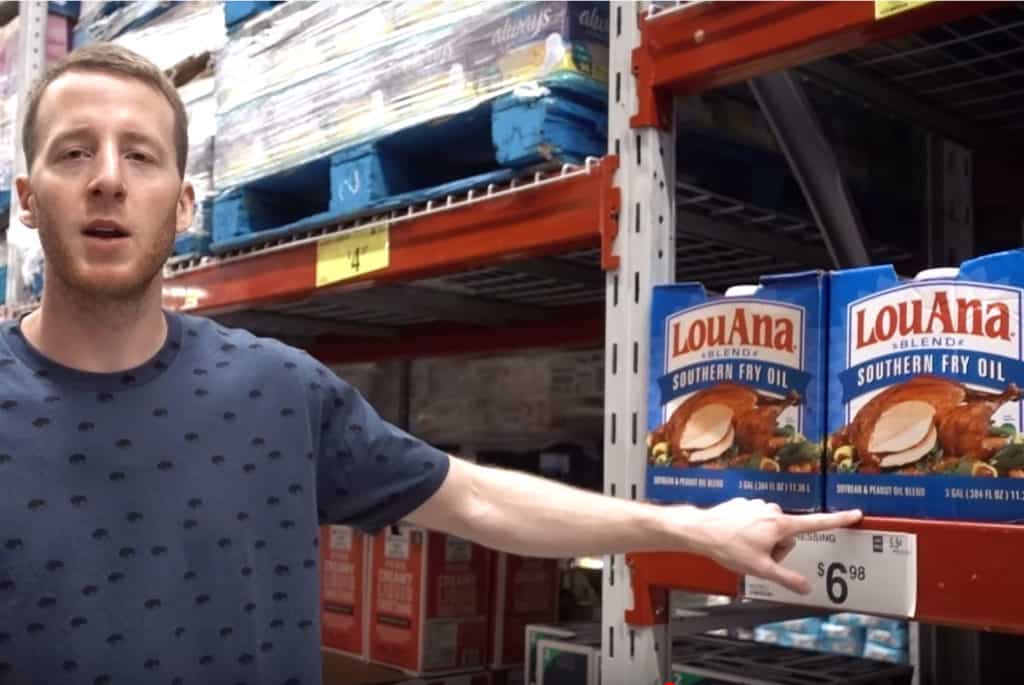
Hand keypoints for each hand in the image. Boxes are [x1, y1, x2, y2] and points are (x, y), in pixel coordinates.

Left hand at [685, 498, 861, 593]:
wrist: (700, 530)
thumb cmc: (729, 548)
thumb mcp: (760, 569)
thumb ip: (786, 578)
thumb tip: (806, 588)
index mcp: (780, 524)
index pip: (816, 523)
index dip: (838, 520)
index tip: (856, 513)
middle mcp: (771, 510)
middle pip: (788, 534)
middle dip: (778, 547)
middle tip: (758, 555)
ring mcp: (757, 505)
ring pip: (771, 528)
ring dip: (763, 539)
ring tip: (743, 546)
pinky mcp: (745, 504)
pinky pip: (756, 521)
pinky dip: (750, 531)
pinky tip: (735, 536)